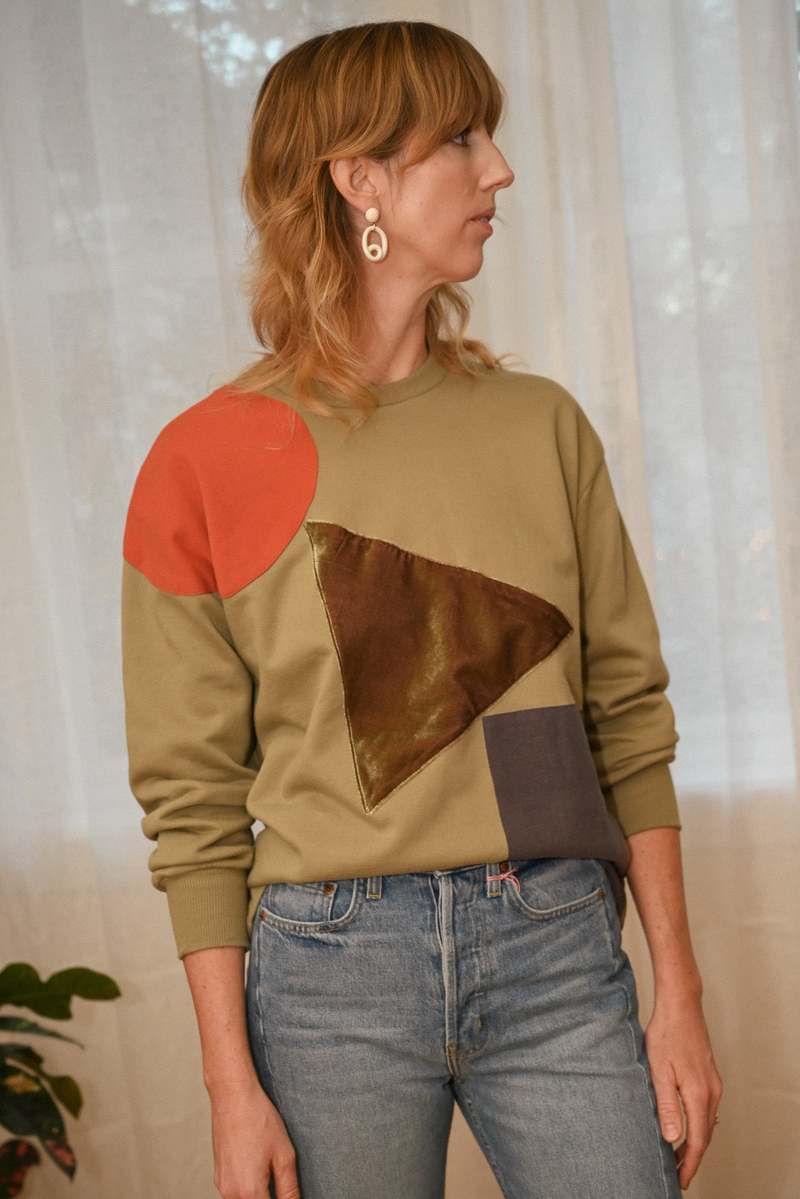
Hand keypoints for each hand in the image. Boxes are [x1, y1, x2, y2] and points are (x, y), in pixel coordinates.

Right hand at [208, 1074, 300, 1198]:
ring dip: (260, 1195)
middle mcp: (231, 1194)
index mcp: (250, 1192)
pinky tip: (259, 1169)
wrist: (232, 1096)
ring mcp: (222, 1186)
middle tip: (281, 1181)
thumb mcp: (284, 1155)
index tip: (289, 1194)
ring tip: (272, 1174)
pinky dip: (249, 1190)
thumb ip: (290, 1189)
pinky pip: (236, 1194)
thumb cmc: (258, 1119)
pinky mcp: (219, 1177)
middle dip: (271, 1198)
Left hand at [645, 991, 722, 1189]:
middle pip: (704, 1134)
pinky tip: (687, 1125)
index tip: (681, 1180)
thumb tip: (672, 1138)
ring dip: (695, 1141)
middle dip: (692, 1157)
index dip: (689, 1163)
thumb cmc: (666, 1033)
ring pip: (707, 1122)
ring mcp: (713, 1083)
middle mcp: (711, 1092)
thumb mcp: (658, 1070)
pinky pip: (707, 1108)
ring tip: (678, 1154)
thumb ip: (666, 1105)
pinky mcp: (710, 1075)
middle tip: (678, 1174)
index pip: (697, 1140)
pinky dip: (698, 1124)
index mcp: (698, 1094)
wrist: (681, 1005)